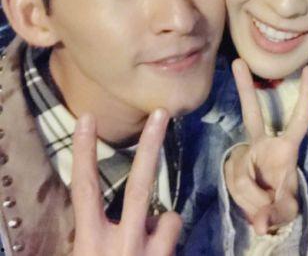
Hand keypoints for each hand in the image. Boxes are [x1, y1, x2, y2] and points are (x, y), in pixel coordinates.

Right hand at [72, 109, 181, 255]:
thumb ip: (88, 241)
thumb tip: (95, 226)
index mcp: (91, 246)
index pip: (84, 191)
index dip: (84, 153)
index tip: (87, 118)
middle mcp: (123, 246)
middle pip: (139, 186)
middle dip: (150, 147)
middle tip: (162, 113)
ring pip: (169, 218)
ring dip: (161, 224)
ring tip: (149, 245)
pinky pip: (175, 241)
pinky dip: (166, 244)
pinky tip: (155, 255)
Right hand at [225, 59, 307, 235]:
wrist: (261, 211)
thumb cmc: (281, 200)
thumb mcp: (286, 209)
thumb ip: (277, 213)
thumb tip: (261, 224)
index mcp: (286, 148)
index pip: (300, 118)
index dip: (307, 95)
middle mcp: (263, 143)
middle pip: (252, 112)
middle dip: (244, 88)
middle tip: (237, 62)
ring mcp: (246, 152)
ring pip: (241, 172)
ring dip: (252, 199)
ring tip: (263, 211)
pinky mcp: (232, 164)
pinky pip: (234, 183)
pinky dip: (244, 201)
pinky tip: (252, 208)